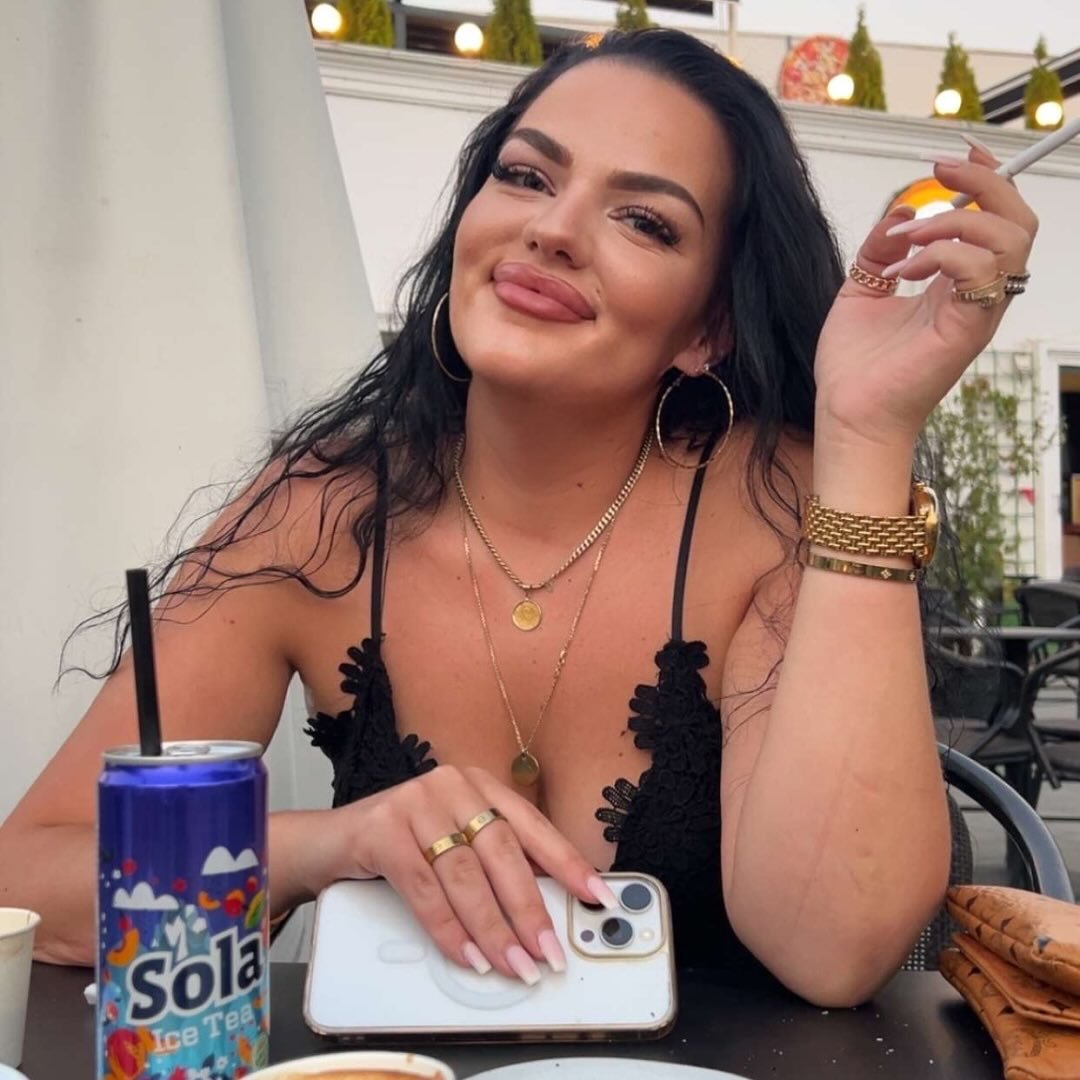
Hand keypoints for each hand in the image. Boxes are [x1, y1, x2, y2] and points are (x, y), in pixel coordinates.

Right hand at [310, 765, 612, 982]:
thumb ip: (495, 861)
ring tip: (514, 963)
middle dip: (530, 909)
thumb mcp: (455, 840)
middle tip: (549, 951)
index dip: (567, 863)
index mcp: (479, 785)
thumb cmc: (404, 843)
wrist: (332, 840)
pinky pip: (425, 889)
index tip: (596, 895)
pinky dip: (449, 929)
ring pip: (466, 875)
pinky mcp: (383, 831)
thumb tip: (547, 907)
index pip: (532, 825)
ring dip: (493, 928)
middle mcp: (451, 785)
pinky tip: (468, 954)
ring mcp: (415, 803)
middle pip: (502, 852)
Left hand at [813, 142, 1037, 457]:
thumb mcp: (862, 288)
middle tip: (938, 173)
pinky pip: (980, 273)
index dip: (986, 177)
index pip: (995, 219)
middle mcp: (975, 295)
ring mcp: (976, 313)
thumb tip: (900, 208)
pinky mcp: (967, 330)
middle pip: (1018, 220)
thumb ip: (881, 248)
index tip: (953, 154)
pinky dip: (943, 254)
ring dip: (956, 221)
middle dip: (985, 181)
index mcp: (956, 283)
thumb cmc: (855, 365)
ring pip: (1010, 239)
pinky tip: (906, 268)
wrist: (846, 413)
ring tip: (907, 237)